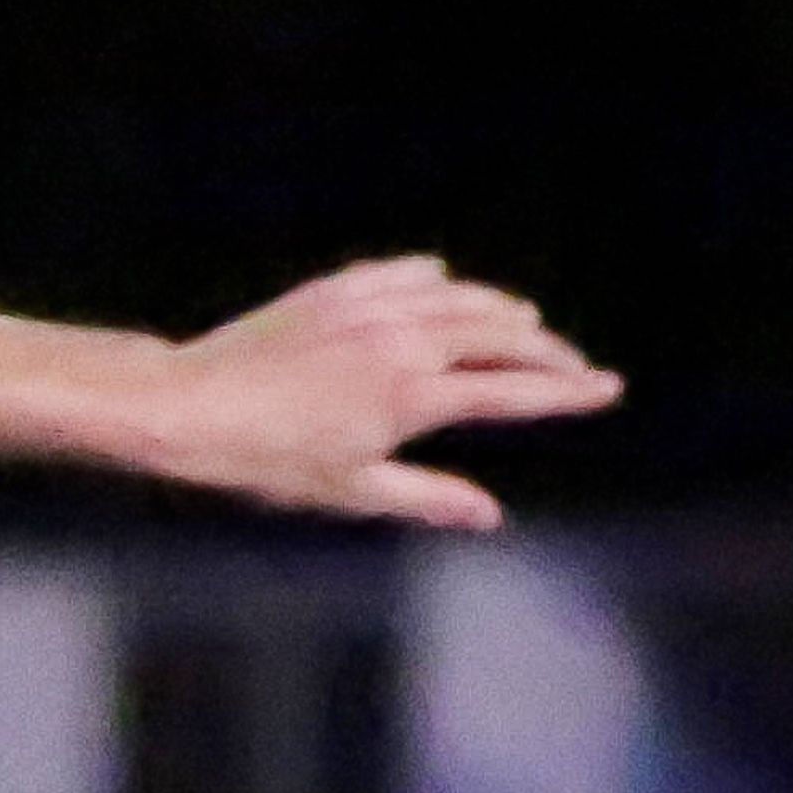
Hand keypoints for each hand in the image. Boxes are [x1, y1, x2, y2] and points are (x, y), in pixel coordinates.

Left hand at [146, 256, 620, 530]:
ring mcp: (372, 306)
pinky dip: (440, 284)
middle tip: (576, 367)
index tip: (607, 390)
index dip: (567, 392)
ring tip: (527, 327)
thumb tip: (491, 517)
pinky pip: (407, 275)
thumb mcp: (348, 492)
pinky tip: (446, 288)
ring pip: (462, 299)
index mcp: (415, 394)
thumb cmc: (262, 460)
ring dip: (503, 313)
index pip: (514, 392)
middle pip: (503, 336)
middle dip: (548, 352)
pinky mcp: (337, 289)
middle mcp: (405, 339)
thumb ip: (427, 499)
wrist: (186, 405)